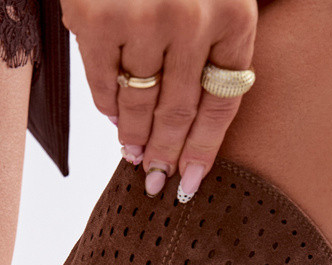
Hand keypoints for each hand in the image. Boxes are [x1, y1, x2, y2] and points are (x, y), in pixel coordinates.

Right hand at [61, 0, 257, 200]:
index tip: (191, 181)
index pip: (223, 101)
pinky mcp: (98, 18)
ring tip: (132, 156)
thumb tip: (198, 124)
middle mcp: (192, 20)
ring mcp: (143, 19)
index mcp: (233, 13)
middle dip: (166, 153)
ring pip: (139, 102)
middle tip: (156, 180)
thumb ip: (220, 41)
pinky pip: (103, 81)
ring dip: (134, 137)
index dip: (205, 148)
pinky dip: (107, 105)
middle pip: (178, 111)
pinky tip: (112, 118)